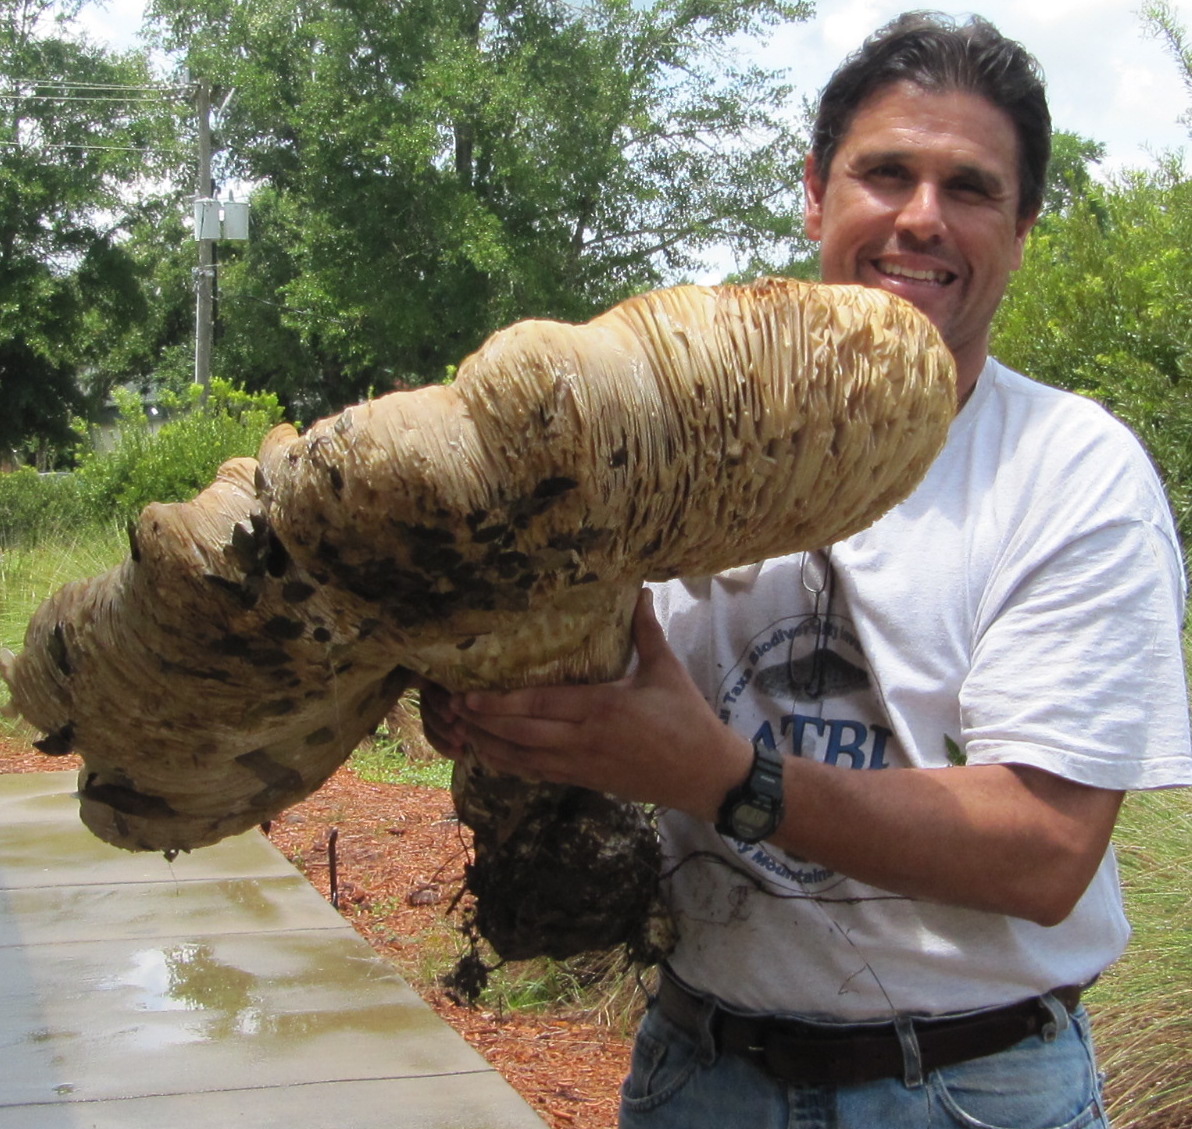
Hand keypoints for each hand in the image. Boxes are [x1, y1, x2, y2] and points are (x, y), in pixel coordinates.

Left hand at [420, 589, 750, 818]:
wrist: (705, 775)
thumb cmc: (687, 719)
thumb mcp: (667, 670)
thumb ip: (645, 630)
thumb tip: (639, 590)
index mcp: (602, 708)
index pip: (539, 705)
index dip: (500, 703)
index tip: (469, 695)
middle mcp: (584, 739)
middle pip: (521, 734)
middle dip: (483, 724)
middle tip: (451, 710)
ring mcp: (582, 765)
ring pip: (524, 760)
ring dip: (490, 747)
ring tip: (461, 732)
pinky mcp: (586, 781)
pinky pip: (539, 775)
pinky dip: (512, 766)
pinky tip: (493, 756)